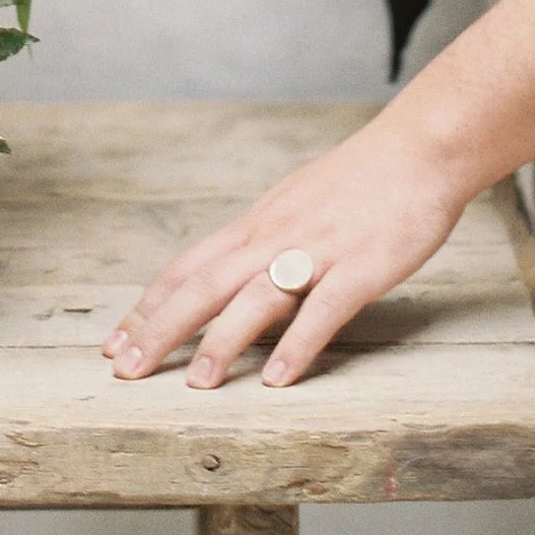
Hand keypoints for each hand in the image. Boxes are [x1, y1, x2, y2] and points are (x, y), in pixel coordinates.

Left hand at [102, 114, 468, 390]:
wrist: (418, 149)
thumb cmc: (360, 180)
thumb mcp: (295, 203)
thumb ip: (262, 239)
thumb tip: (228, 270)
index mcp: (257, 224)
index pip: (188, 266)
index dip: (149, 306)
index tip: (116, 341)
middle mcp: (275, 236)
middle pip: (205, 284)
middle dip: (161, 329)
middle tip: (125, 370)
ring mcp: (317, 251)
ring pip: (257, 299)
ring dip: (223, 342)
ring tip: (196, 385)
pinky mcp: (360, 268)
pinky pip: (324, 311)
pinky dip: (298, 345)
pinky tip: (279, 381)